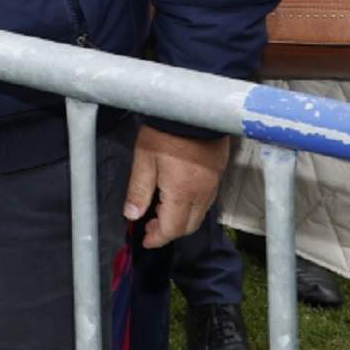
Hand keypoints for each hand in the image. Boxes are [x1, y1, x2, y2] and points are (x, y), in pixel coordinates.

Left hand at [125, 126, 229, 248]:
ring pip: (200, 214)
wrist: (193, 109)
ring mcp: (213, 183)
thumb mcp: (144, 159)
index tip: (145, 240)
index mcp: (182, 193)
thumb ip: (138, 190)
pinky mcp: (218, 173)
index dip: (157, 238)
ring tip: (159, 211)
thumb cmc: (164, 132)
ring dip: (181, 220)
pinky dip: (192, 206)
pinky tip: (177, 197)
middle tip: (149, 225)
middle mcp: (202, 193)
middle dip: (169, 231)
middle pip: (189, 226)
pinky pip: (207, 200)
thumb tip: (131, 215)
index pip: (172, 228)